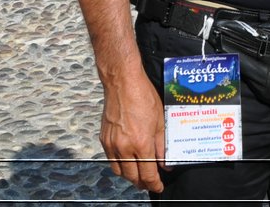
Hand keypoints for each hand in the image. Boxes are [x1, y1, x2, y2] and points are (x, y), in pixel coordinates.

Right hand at [99, 65, 165, 192]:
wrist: (122, 83)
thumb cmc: (143, 96)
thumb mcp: (160, 121)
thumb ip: (163, 146)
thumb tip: (165, 163)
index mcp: (141, 143)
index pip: (148, 174)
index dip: (154, 185)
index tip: (158, 187)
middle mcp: (124, 147)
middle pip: (132, 177)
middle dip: (142, 183)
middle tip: (150, 182)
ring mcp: (112, 144)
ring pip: (119, 172)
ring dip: (130, 176)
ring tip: (139, 174)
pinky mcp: (104, 140)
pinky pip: (111, 160)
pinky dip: (120, 165)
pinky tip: (128, 161)